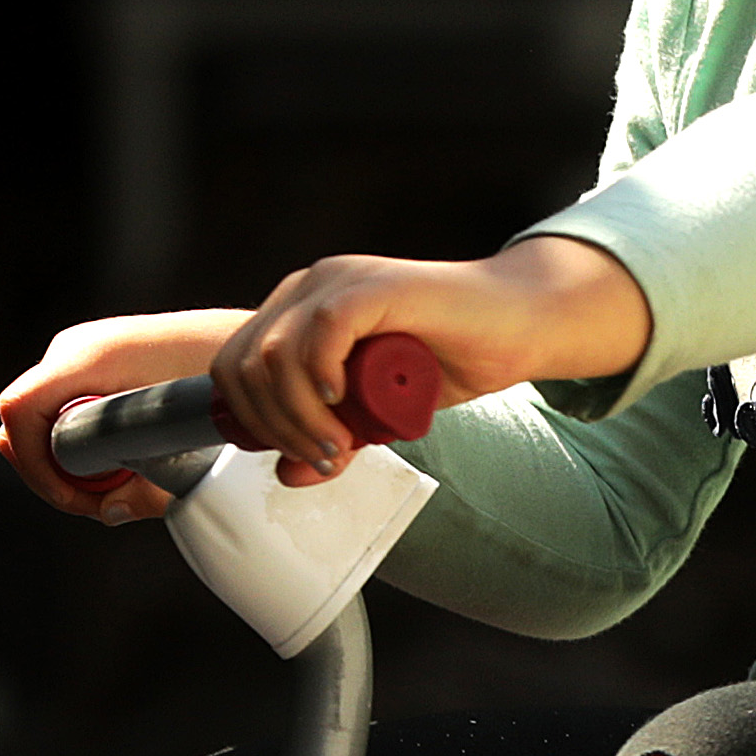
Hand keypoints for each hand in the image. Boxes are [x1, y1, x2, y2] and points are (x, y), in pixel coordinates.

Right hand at [0, 309, 250, 522]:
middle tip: (98, 505)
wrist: (250, 346)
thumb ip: (149, 490)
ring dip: (66, 461)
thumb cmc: (223, 392)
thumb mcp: (190, 450)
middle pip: (23, 421)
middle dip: (50, 473)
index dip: (35, 466)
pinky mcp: (94, 361)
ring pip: (42, 418)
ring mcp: (81, 350)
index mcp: (89, 358)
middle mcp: (76, 347)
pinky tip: (120, 461)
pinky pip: (63, 408)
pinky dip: (79, 442)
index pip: (18, 410)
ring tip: (118, 487)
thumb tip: (109, 513)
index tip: (76, 500)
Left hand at [214, 235, 651, 484]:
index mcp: (299, 311)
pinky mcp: (377, 286)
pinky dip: (320, 374)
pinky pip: (324, 327)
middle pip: (245, 363)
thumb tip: (287, 474)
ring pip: (276, 352)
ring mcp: (341, 281)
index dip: (248, 420)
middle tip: (321, 458)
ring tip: (338, 446)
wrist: (521, 324)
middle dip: (272, 425)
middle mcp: (309, 287)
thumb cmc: (454, 360)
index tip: (289, 456)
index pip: (234, 366)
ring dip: (298, 413)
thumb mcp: (379, 414)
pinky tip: (342, 401)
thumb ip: (335, 437)